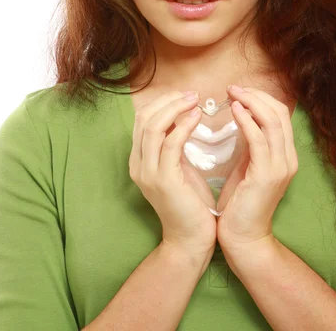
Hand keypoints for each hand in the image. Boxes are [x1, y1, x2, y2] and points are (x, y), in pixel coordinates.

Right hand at [129, 91, 216, 258]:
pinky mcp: (164, 181)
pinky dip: (184, 126)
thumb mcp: (179, 168)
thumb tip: (183, 117)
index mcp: (139, 160)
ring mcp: (148, 173)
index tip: (185, 96)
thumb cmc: (190, 203)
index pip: (142, 120)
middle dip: (169, 101)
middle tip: (192, 94)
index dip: (163, 103)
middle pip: (144, 119)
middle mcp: (138, 165)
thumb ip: (174, 145)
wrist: (191, 239)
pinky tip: (197, 117)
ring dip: (176, 108)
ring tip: (195, 101)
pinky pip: (171, 144)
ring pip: (153, 127)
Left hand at [216, 85, 297, 254]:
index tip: (238, 91)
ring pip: (272, 121)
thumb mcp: (247, 166)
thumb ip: (249, 144)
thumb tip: (241, 117)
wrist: (243, 238)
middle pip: (279, 113)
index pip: (280, 115)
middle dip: (256, 95)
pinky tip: (234, 110)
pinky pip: (259, 139)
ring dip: (251, 102)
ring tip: (232, 93)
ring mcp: (281, 166)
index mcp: (285, 155)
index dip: (260, 98)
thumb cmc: (240, 203)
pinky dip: (247, 120)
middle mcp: (288, 158)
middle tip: (234, 87)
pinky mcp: (267, 175)